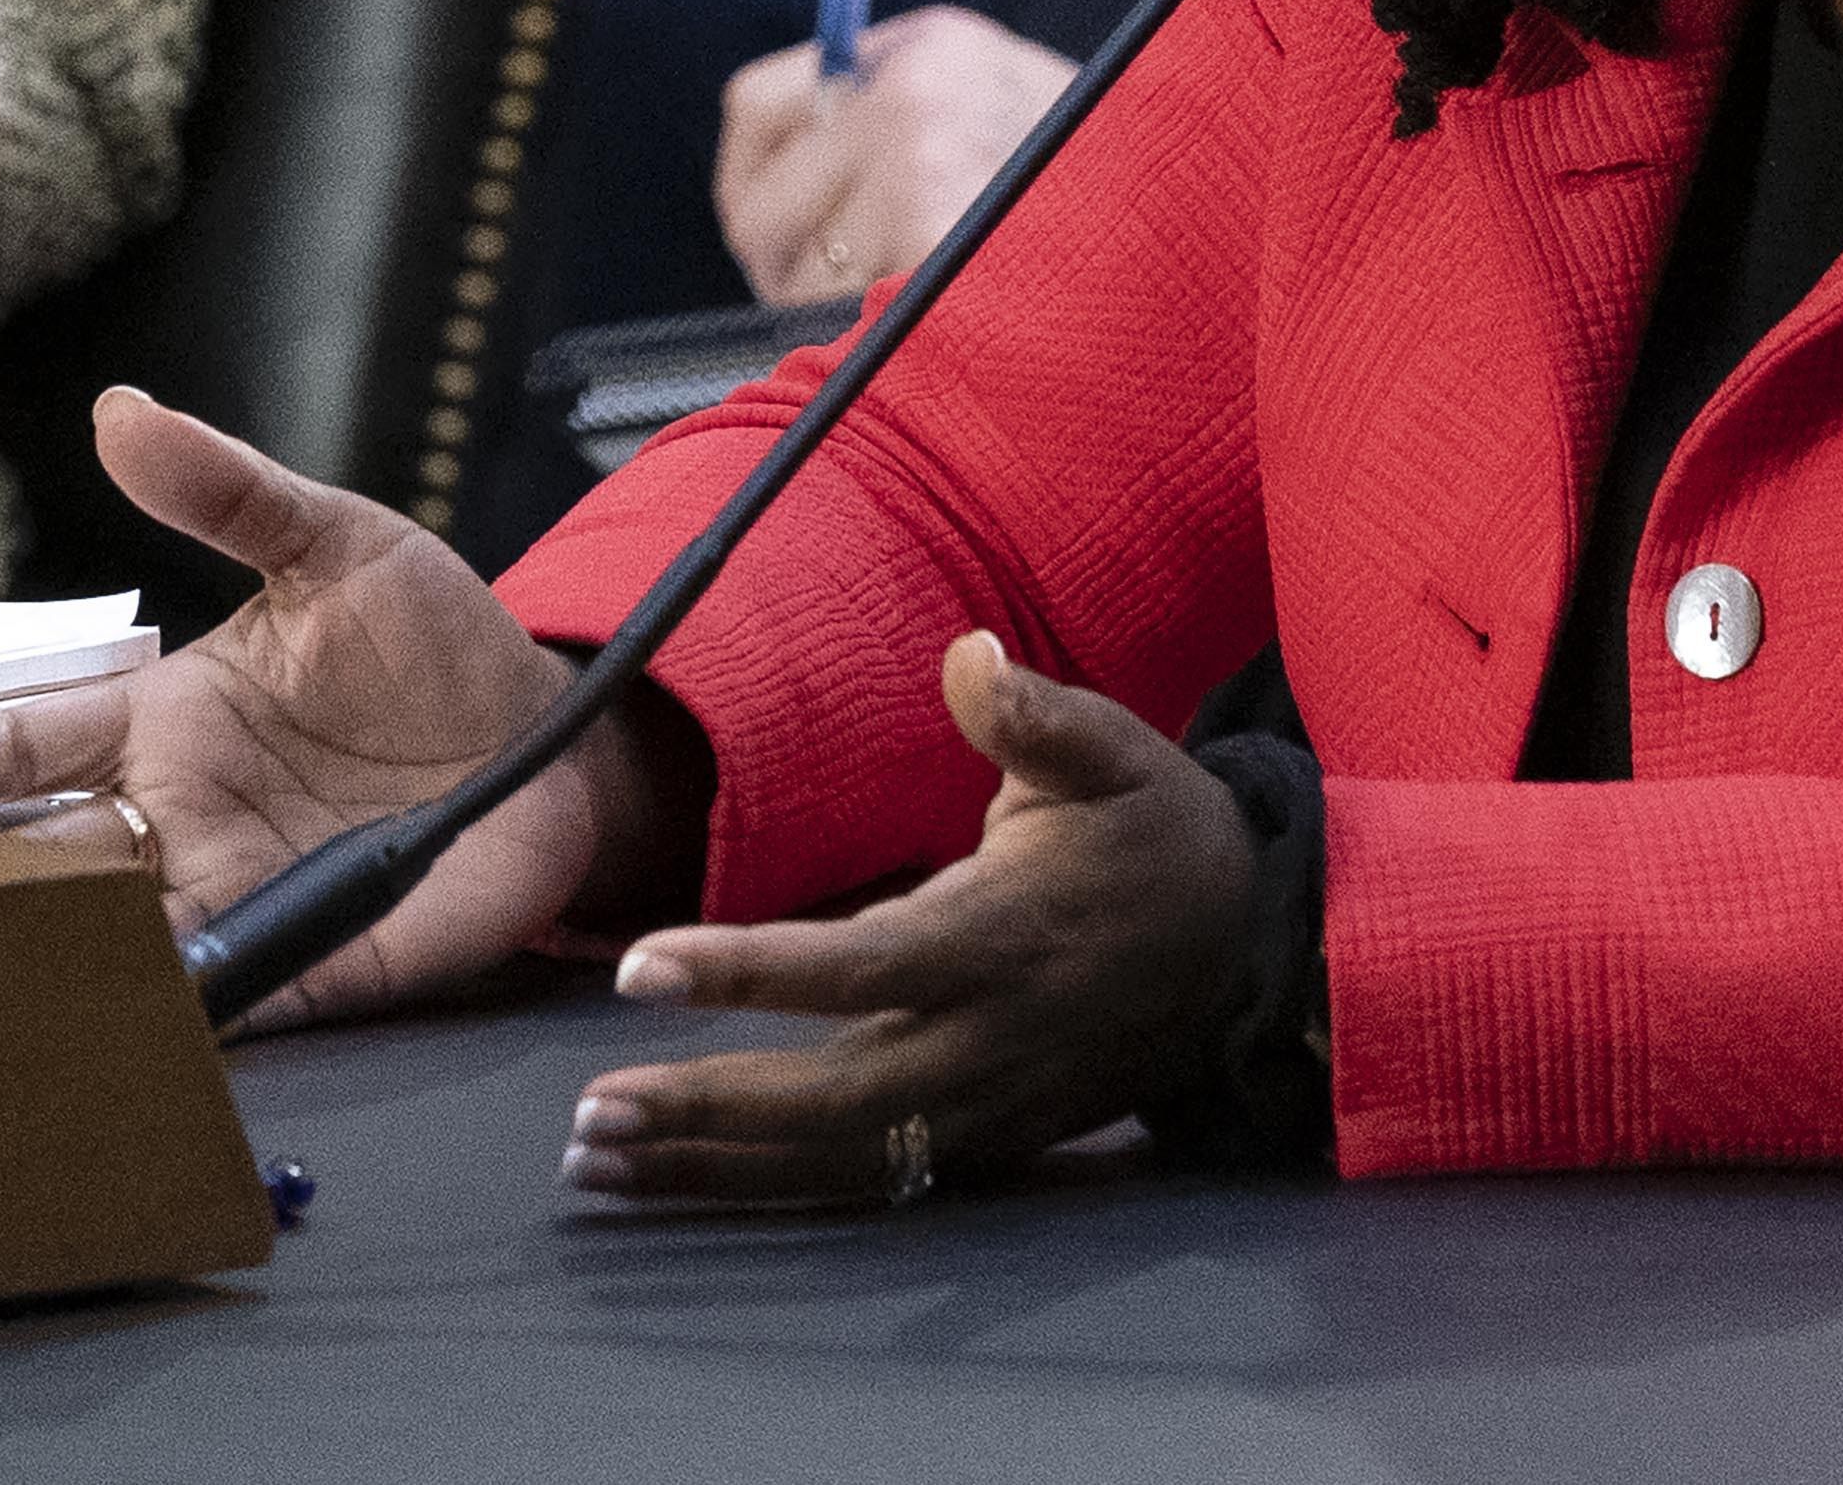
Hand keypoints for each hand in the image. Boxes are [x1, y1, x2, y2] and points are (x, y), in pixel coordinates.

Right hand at [0, 389, 658, 1029]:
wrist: (551, 730)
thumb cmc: (430, 636)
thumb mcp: (335, 542)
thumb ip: (228, 491)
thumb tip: (124, 412)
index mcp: (165, 723)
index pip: (30, 746)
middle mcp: (180, 820)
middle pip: (42, 860)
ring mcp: (239, 894)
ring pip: (112, 943)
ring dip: (51, 961)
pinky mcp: (315, 959)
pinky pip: (229, 997)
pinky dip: (177, 1017)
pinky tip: (134, 1031)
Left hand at [568, 630, 1253, 1204]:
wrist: (1254, 951)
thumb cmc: (1160, 834)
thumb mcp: (1115, 752)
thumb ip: (1034, 714)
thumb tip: (968, 655)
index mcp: (1003, 936)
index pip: (859, 963)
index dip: (747, 970)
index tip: (638, 970)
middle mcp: (988, 1039)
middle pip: (828, 1099)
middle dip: (704, 1112)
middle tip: (588, 1119)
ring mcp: (989, 1106)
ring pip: (838, 1158)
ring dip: (716, 1167)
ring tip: (602, 1166)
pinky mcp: (989, 1144)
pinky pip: (869, 1180)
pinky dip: (772, 1187)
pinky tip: (689, 1182)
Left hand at [714, 8, 1076, 303]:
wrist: (1207, 215)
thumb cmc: (1101, 183)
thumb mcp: (1001, 105)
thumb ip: (900, 121)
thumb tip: (777, 198)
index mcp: (924, 49)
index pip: (755, 104)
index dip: (752, 182)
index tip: (774, 232)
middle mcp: (911, 90)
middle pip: (760, 208)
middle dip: (781, 272)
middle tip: (827, 304)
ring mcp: (920, 160)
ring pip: (804, 277)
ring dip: (840, 313)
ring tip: (925, 309)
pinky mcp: (934, 236)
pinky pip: (854, 316)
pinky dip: (889, 335)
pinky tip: (952, 324)